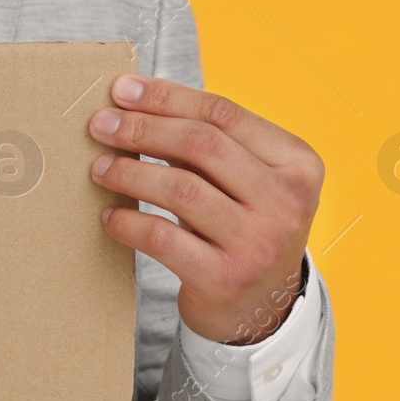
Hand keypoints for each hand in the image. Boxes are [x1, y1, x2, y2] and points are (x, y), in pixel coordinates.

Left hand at [88, 74, 323, 344]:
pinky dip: (129, 222)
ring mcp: (257, 241)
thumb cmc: (245, 231)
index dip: (167, 97)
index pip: (223, 114)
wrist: (262, 310)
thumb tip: (136, 105)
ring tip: (101, 168)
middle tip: (101, 126)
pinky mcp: (224, 277)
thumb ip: (211, 147)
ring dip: (130, 173)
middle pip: (201, 145)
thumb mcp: (249, 184)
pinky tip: (110, 216)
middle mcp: (285, 200)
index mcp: (297, 163)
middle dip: (143, 129)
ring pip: (180, 189)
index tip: (123, 91)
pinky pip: (162, 238)